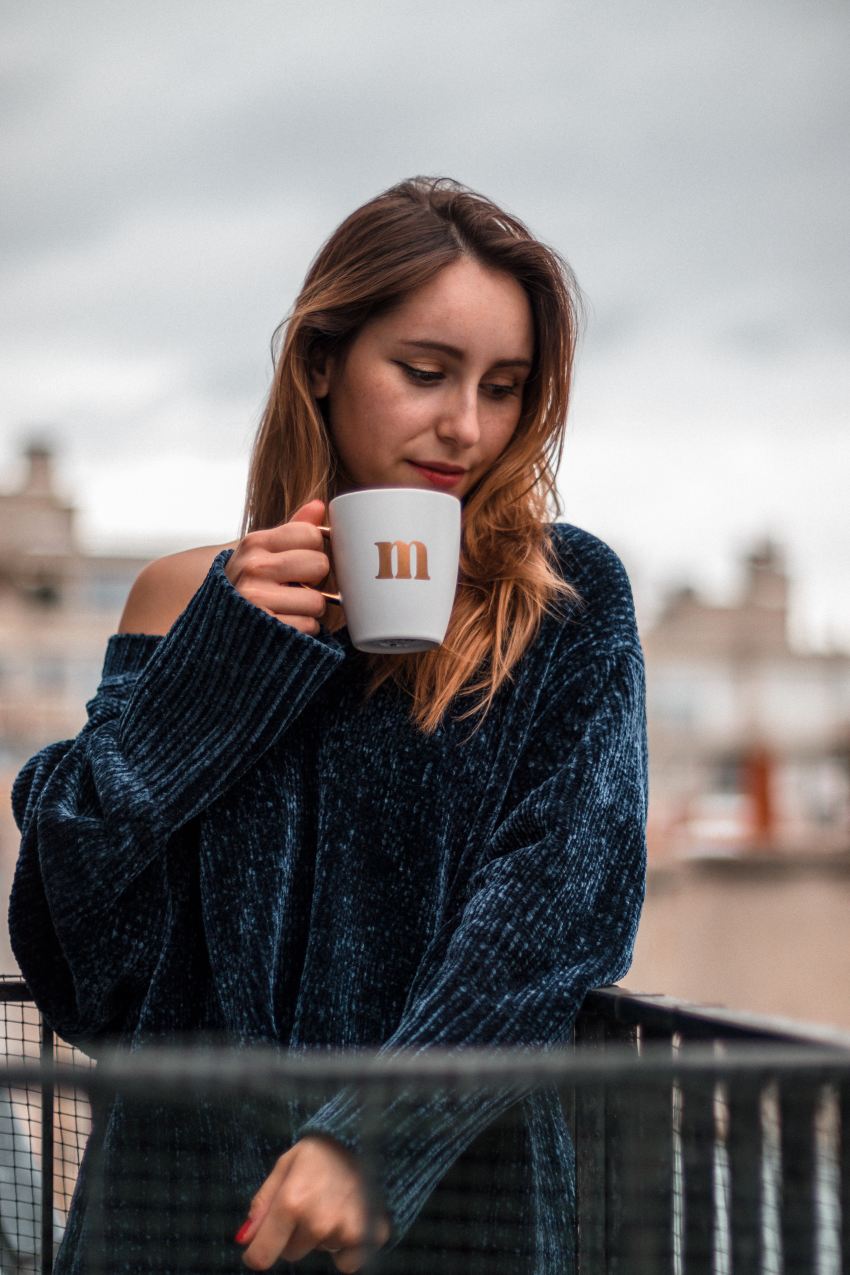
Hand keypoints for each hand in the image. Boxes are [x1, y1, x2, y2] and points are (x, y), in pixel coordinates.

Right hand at [224, 500, 329, 634]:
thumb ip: (292, 529)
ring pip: (318, 601)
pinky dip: (303, 629)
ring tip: (288, 607)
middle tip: (295, 586)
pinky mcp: (266, 628)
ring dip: (309, 609)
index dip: (313, 550)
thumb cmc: (245, 584)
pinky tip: (284, 623)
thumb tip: (319, 505)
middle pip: (320, 564)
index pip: (312, 534)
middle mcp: (254, 568)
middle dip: (315, 580)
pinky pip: (309, 626)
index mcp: (255, 543)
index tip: (298, 562)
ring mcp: (257, 599)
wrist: (211, 624)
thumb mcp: (260, 552)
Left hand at [236, 1135, 390, 1271]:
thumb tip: (245, 1239)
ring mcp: (346, 1231)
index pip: (262, 1255)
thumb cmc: (322, 1151)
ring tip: (332, 1203)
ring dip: (321, 1235)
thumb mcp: (286, 1165)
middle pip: (291, 1253)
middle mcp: (318, 1222)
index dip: (257, 1252)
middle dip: (294, 1234)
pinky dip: (346, 1249)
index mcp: (292, 1202)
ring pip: (319, 1252)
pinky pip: (346, 1263)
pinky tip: (349, 1219)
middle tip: (309, 1203)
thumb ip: (263, 1202)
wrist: (367, 1138)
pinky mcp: (370, 1236)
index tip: (261, 1245)